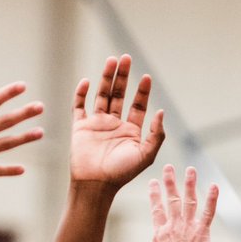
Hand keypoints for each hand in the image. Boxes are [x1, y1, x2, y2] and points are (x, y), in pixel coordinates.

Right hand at [70, 55, 164, 189]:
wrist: (96, 184)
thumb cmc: (121, 173)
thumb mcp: (145, 155)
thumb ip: (156, 135)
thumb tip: (161, 112)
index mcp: (131, 132)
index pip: (138, 106)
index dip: (142, 91)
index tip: (146, 77)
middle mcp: (114, 125)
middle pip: (119, 95)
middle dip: (123, 77)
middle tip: (126, 58)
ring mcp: (97, 124)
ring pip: (102, 95)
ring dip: (106, 78)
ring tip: (112, 60)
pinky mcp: (80, 126)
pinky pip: (79, 105)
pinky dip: (81, 93)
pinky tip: (87, 81)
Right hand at [117, 165, 217, 241]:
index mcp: (160, 232)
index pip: (156, 208)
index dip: (155, 194)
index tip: (153, 182)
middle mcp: (173, 225)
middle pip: (171, 199)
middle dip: (170, 182)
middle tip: (169, 167)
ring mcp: (188, 227)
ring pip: (189, 200)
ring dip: (189, 184)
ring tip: (191, 169)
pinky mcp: (201, 231)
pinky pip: (208, 212)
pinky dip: (212, 199)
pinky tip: (215, 186)